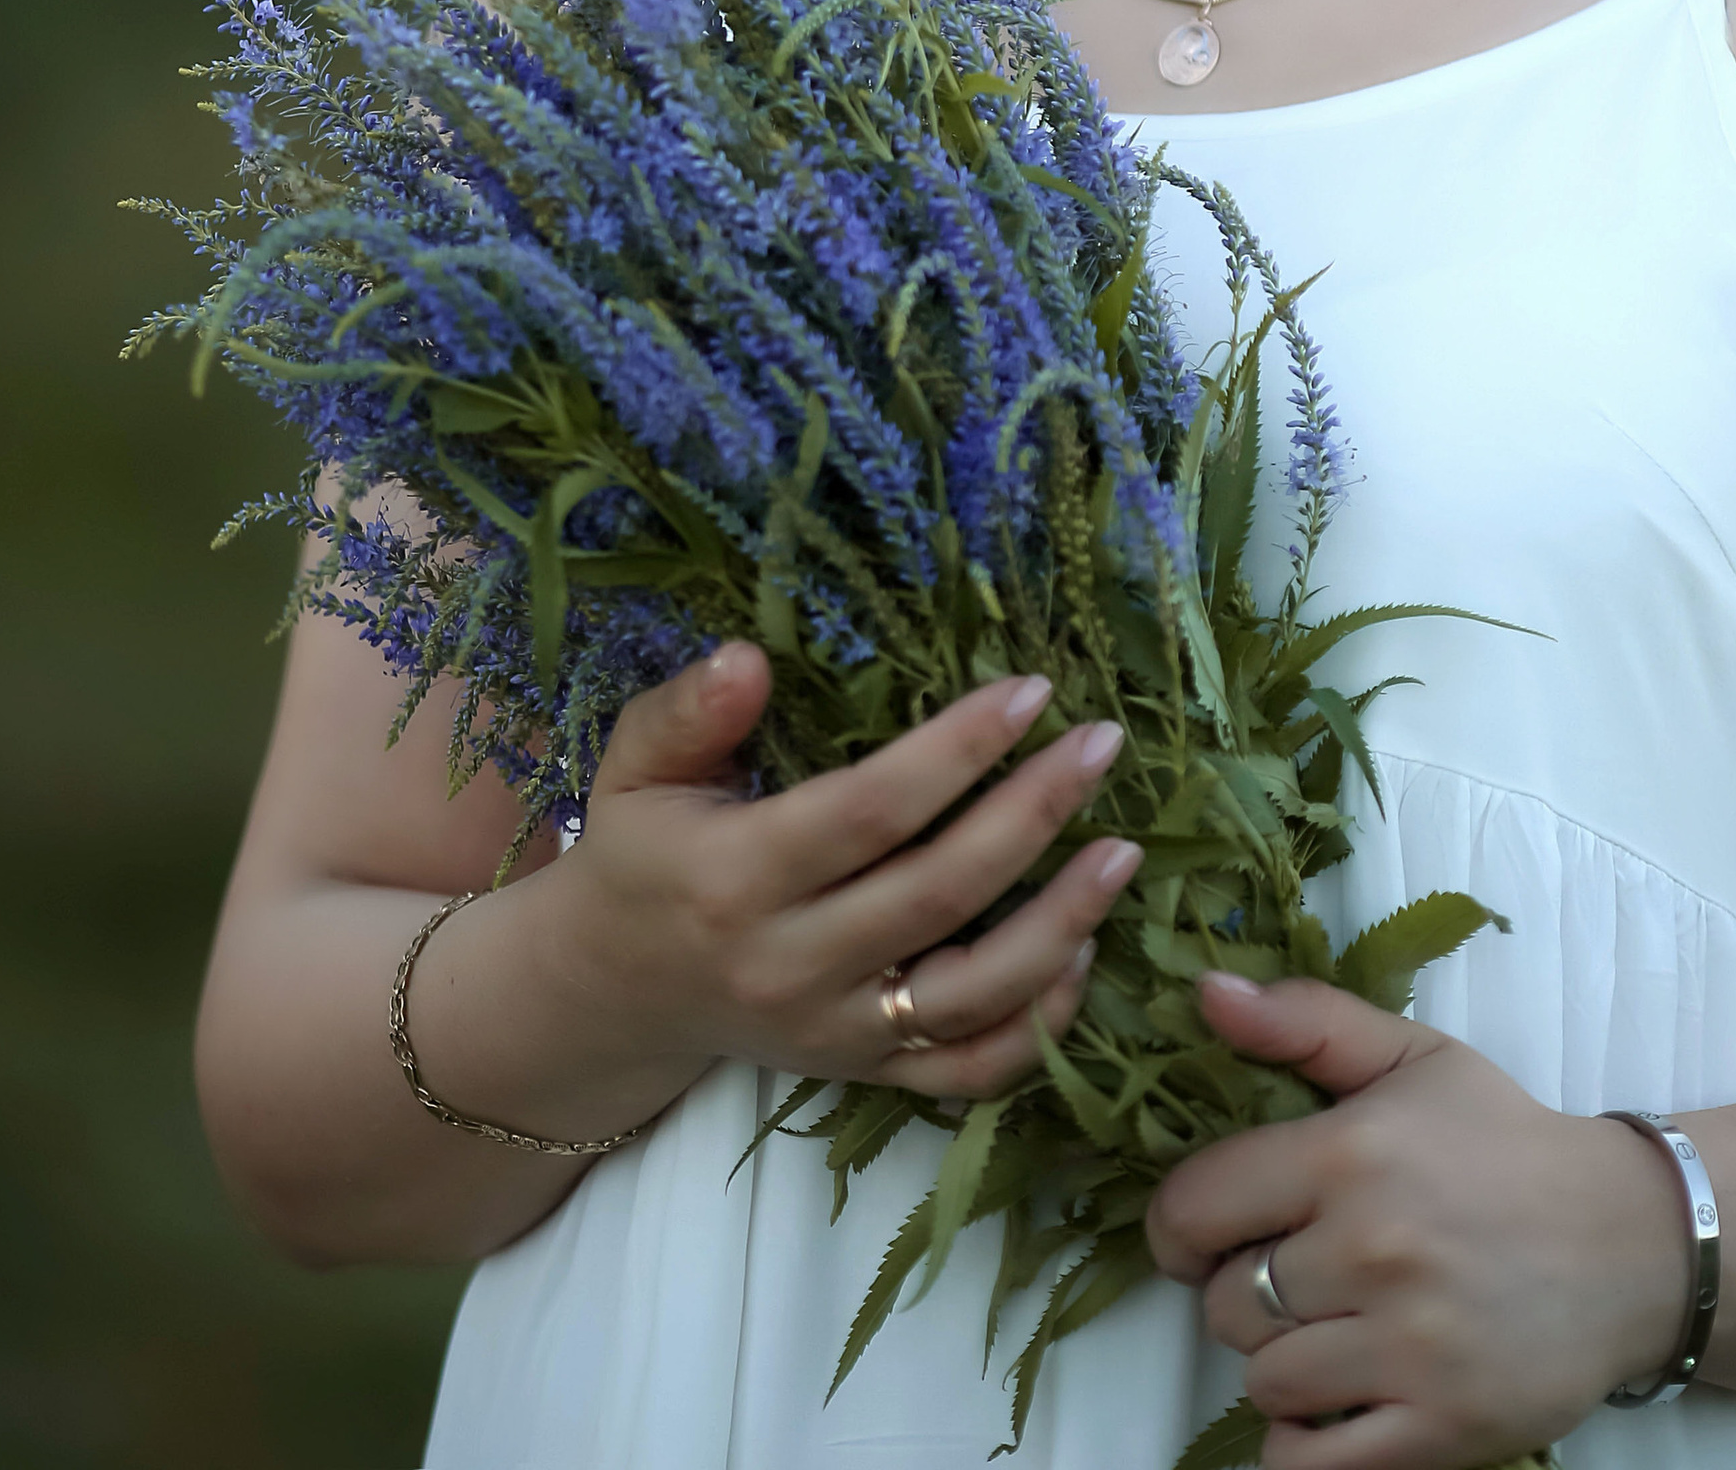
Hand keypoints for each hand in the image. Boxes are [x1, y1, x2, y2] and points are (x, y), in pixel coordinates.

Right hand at [524, 643, 1141, 1109]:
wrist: (612, 996)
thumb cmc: (640, 856)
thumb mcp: (633, 769)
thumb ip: (687, 713)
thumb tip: (751, 657)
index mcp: (734, 878)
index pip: (868, 812)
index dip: (957, 751)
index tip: (1031, 690)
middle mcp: (790, 967)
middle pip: (939, 895)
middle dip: (1034, 815)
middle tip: (1102, 743)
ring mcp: (835, 1035)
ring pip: (971, 996)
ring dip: (1061, 925)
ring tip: (1123, 851)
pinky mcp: (864, 1079)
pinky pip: (967, 1071)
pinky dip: (1037, 1026)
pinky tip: (1083, 954)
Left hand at [1145, 974, 1691, 1468]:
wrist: (1631, 1243)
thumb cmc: (1506, 1145)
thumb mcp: (1414, 1059)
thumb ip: (1305, 1021)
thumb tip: (1205, 992)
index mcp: (1351, 1154)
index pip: (1196, 1208)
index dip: (1179, 1227)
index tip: (1202, 1233)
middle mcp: (1372, 1251)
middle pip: (1224, 1305)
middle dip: (1241, 1292)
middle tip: (1295, 1276)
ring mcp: (1408, 1349)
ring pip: (1263, 1383)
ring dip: (1280, 1365)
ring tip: (1330, 1330)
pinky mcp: (1441, 1429)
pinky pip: (1310, 1466)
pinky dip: (1299, 1446)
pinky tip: (1329, 1404)